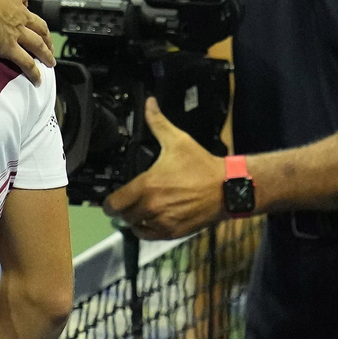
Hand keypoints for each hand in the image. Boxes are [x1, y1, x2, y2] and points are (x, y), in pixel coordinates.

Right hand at [0, 0, 54, 82]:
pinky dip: (33, 71)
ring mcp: (16, 31)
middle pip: (38, 25)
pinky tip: (38, 80)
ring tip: (51, 62)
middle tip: (49, 43)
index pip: (24, 1)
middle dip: (45, 35)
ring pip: (37, 44)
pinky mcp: (9, 47)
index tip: (24, 9)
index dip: (25, 6)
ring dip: (46, 53)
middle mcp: (20, 13)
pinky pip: (25, 62)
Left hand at [103, 98, 224, 239]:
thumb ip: (158, 123)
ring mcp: (162, 221)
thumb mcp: (178, 140)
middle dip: (122, 210)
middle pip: (122, 216)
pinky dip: (147, 230)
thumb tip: (149, 103)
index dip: (109, 202)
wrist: (228, 188)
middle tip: (127, 202)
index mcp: (147, 186)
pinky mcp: (173, 232)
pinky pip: (149, 236)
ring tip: (139, 210)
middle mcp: (151, 206)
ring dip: (134, 220)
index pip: (113, 203)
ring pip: (135, 227)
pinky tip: (151, 220)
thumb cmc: (202, 165)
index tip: (112, 199)